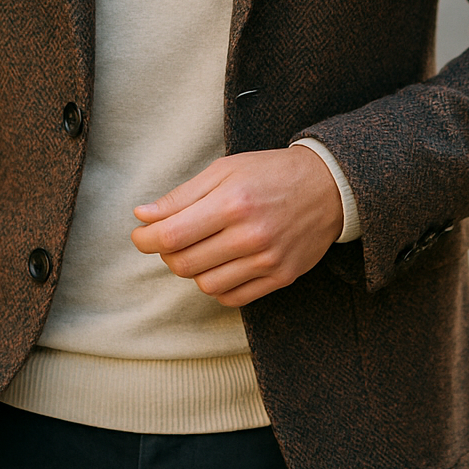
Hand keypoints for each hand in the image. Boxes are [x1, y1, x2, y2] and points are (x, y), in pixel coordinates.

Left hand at [130, 146, 342, 306]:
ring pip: (206, 284)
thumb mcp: (224, 170)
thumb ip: (181, 196)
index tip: (140, 236)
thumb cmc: (270, 173)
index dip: (146, 240)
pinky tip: (221, 265)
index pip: (172, 236)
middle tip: (171, 240)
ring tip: (200, 248)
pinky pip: (233, 298)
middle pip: (184, 265)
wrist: (328, 186)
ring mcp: (268, 260)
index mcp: (232, 202)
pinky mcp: (281, 277)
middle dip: (167, 255)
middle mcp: (250, 235)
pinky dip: (217, 286)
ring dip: (193, 270)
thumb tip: (142, 216)